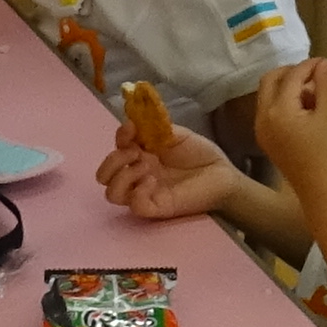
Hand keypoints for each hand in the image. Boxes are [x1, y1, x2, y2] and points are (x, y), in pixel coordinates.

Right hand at [98, 112, 240, 221]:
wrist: (223, 173)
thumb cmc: (201, 155)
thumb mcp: (176, 134)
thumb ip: (154, 128)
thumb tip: (133, 119)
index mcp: (141, 155)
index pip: (116, 149)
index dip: (119, 137)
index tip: (132, 129)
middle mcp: (138, 175)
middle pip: (103, 176)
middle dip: (113, 160)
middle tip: (136, 153)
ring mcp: (145, 193)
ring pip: (112, 194)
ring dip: (123, 176)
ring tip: (146, 168)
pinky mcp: (157, 208)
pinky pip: (134, 206)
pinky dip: (138, 192)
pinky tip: (153, 182)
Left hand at [244, 55, 326, 199]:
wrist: (319, 190)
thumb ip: (326, 84)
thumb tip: (324, 62)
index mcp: (278, 109)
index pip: (292, 76)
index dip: (309, 65)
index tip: (326, 62)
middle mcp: (262, 117)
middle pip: (270, 80)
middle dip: (291, 72)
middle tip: (315, 73)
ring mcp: (261, 129)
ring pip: (268, 95)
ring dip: (287, 86)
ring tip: (313, 93)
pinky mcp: (266, 140)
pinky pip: (269, 110)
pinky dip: (283, 102)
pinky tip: (305, 110)